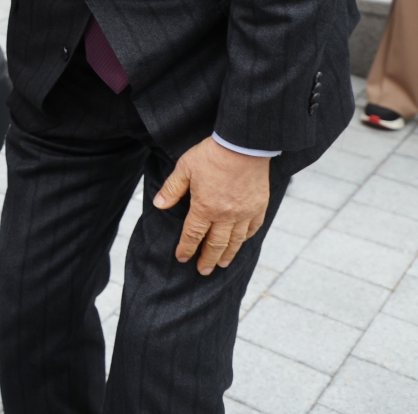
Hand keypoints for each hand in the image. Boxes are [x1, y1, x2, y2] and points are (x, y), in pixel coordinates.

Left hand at [152, 137, 271, 274]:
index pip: (193, 235)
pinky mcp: (259, 206)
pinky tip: (241, 242)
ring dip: (227, 254)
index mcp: (205, 207)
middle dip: (207, 259)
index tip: (182, 258)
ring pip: (235, 241)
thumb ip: (172, 189)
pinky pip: (252, 228)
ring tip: (222, 264)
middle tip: (203, 271)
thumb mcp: (185, 168)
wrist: (243, 145)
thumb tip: (159, 205)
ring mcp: (244, 213)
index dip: (186, 248)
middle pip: (215, 244)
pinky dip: (246, 238)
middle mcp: (225, 215)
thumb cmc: (212, 155)